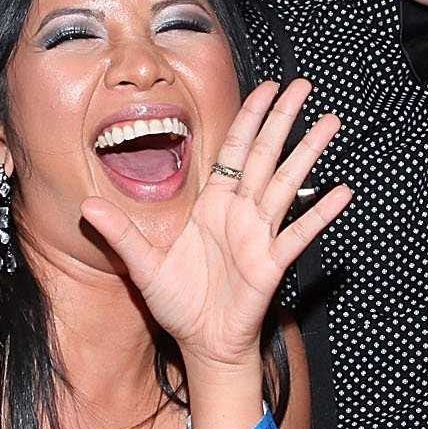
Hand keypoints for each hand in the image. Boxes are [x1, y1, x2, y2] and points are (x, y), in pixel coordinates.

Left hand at [79, 81, 350, 373]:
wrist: (202, 343)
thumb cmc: (178, 303)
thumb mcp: (142, 265)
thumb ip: (120, 233)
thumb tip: (86, 205)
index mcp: (213, 205)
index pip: (233, 150)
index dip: (250, 117)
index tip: (267, 89)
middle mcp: (240, 213)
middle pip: (264, 154)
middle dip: (283, 119)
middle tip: (303, 85)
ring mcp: (259, 235)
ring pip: (285, 183)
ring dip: (307, 152)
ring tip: (330, 122)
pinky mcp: (271, 262)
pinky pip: (298, 233)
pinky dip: (320, 213)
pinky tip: (342, 192)